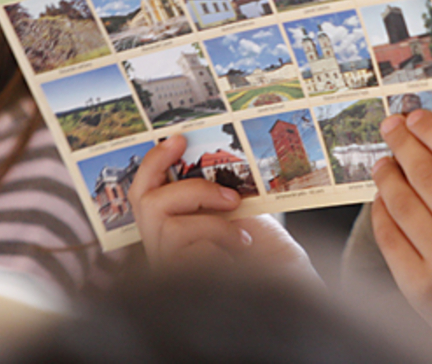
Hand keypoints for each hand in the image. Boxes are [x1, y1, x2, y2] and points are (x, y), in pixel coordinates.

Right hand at [128, 135, 320, 284]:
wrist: (288, 292)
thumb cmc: (268, 258)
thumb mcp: (245, 215)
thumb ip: (223, 194)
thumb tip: (213, 161)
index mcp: (177, 226)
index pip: (148, 191)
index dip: (154, 162)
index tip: (177, 139)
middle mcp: (163, 247)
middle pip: (143, 201)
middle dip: (185, 186)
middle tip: (225, 191)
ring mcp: (165, 263)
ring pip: (165, 221)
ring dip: (210, 219)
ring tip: (242, 232)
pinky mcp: (174, 276)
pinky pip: (184, 243)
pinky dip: (218, 239)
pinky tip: (238, 253)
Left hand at [371, 109, 431, 363]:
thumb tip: (430, 140)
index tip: (415, 116)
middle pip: (425, 174)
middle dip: (402, 143)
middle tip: (390, 126)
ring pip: (401, 203)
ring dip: (387, 175)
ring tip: (383, 162)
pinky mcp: (418, 286)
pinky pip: (390, 237)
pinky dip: (381, 212)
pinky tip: (381, 199)